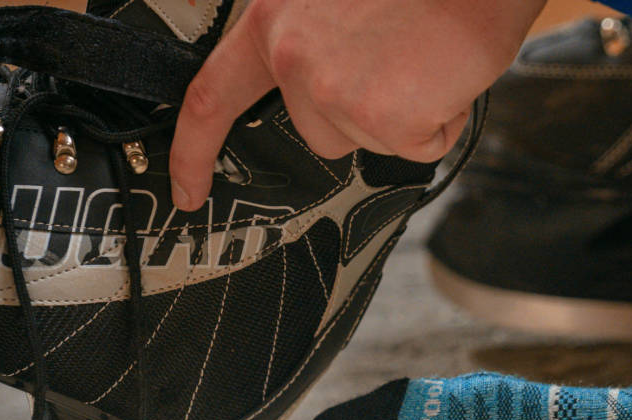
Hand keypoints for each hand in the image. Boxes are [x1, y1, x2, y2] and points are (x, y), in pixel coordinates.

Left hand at [168, 0, 544, 210]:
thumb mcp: (339, 3)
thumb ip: (311, 43)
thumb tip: (318, 89)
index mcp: (274, 20)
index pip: (213, 96)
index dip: (194, 150)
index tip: (187, 189)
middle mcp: (295, 56)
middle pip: (318, 131)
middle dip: (361, 114)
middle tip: (395, 64)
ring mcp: (336, 91)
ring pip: (370, 140)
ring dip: (405, 115)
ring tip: (423, 62)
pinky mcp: (384, 117)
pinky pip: (418, 146)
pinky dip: (441, 121)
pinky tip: (443, 76)